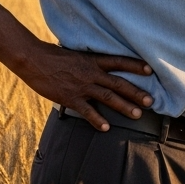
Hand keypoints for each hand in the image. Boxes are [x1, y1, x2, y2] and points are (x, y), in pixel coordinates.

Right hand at [18, 42, 154, 129]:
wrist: (34, 60)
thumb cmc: (54, 57)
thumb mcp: (77, 55)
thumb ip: (91, 63)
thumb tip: (102, 68)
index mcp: (93, 60)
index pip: (119, 61)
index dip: (135, 65)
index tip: (150, 70)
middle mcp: (91, 73)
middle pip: (118, 83)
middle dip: (136, 92)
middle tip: (150, 101)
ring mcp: (82, 86)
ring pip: (107, 97)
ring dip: (124, 106)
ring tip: (137, 115)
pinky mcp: (70, 98)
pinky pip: (87, 111)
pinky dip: (97, 120)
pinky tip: (106, 128)